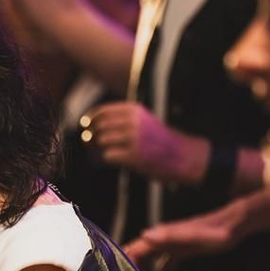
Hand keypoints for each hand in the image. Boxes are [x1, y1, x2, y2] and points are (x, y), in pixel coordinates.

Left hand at [81, 102, 206, 182]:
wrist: (183, 156)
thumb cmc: (159, 140)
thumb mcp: (143, 121)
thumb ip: (120, 120)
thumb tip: (88, 126)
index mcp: (134, 110)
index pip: (102, 111)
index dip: (90, 120)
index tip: (86, 127)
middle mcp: (133, 122)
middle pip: (99, 127)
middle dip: (92, 136)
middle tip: (92, 144)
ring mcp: (133, 139)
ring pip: (101, 141)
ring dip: (99, 148)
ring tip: (107, 152)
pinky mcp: (133, 156)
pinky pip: (108, 156)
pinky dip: (108, 159)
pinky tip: (116, 160)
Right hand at [126, 198, 248, 264]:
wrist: (234, 225)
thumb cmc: (215, 231)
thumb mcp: (194, 236)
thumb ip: (170, 236)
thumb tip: (145, 236)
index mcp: (163, 235)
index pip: (137, 247)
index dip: (125, 260)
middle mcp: (164, 239)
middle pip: (141, 254)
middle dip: (133, 270)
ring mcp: (173, 245)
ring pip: (152, 262)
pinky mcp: (182, 251)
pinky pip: (167, 266)